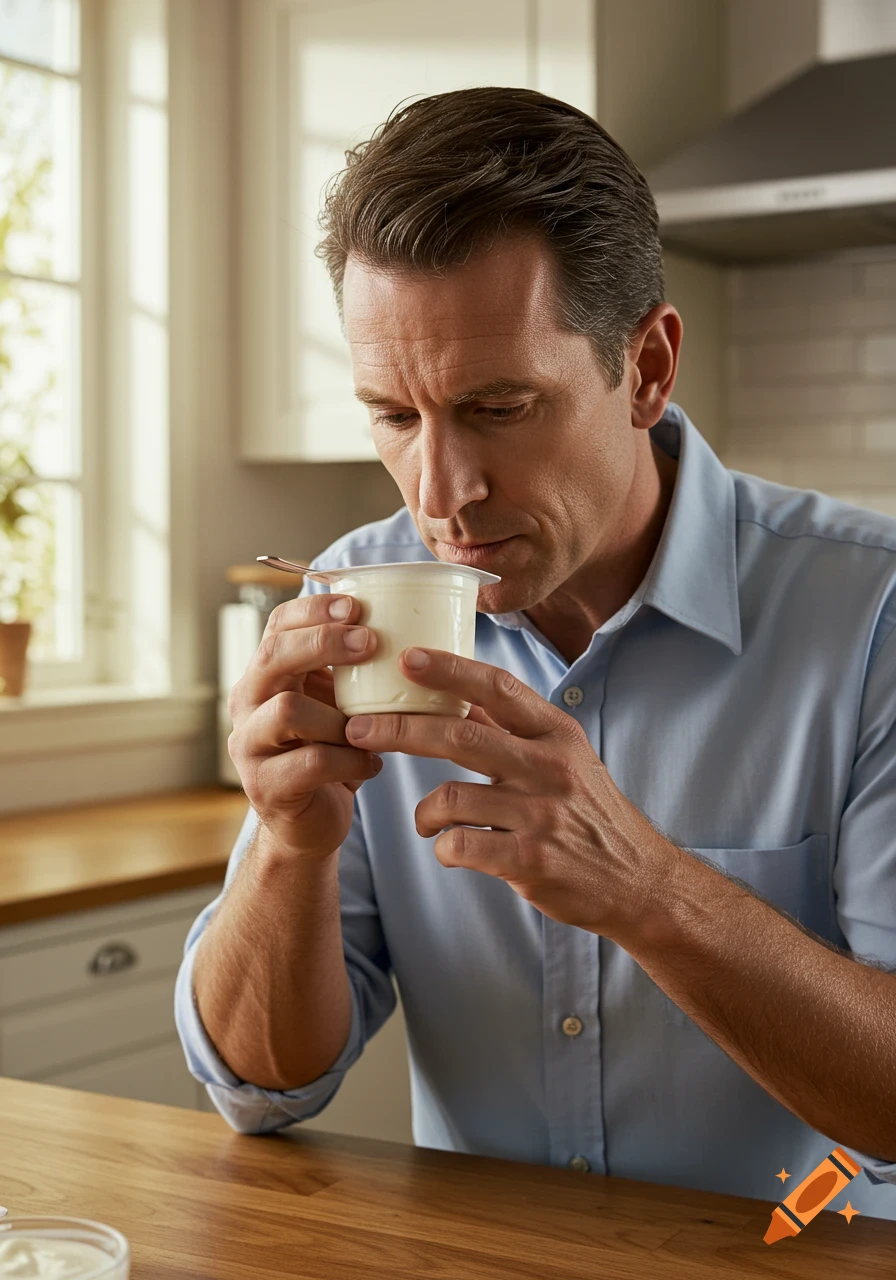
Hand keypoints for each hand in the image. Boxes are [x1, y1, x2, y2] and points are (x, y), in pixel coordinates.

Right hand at [228, 594, 381, 859]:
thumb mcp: (337, 704)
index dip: (313, 610)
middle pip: (273, 658)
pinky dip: (350, 758)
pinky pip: (311, 762)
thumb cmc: (330, 753)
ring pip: (287, 711)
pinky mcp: (266, 787)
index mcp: (266, 676)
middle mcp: (248, 705)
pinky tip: (372, 762)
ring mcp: (250, 747)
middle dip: (322, 644)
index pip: (277, 626)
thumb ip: (349, 672)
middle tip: (370, 642)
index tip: (356, 605)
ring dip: (339, 715)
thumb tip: (407, 624)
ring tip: (370, 725)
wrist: (309, 824)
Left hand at [344, 648, 670, 935]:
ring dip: (425, 812)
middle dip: (400, 728)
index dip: (450, 669)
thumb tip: (458, 690)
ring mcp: (541, 815)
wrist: (637, 881)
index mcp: (556, 733)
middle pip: (460, 734)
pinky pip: (461, 846)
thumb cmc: (589, 814)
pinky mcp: (531, 861)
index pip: (498, 687)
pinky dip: (444, 848)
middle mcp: (550, 767)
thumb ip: (513, 729)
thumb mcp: (565, 758)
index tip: (407, 657)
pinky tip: (453, 850)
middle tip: (357, 729)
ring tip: (428, 822)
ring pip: (451, 797)